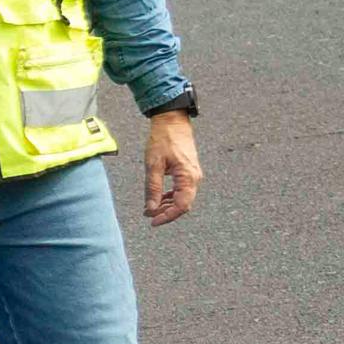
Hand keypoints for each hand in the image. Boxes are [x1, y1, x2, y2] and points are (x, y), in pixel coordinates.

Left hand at [143, 107, 203, 225]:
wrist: (172, 121)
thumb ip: (153, 188)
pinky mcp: (188, 171)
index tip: (152, 221)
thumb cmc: (163, 140)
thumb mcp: (153, 165)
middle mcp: (194, 178)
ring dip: (168, 205)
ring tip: (151, 208)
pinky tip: (159, 198)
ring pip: (182, 198)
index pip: (181, 206)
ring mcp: (193, 175)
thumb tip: (151, 209)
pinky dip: (171, 196)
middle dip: (166, 213)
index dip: (167, 217)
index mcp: (188, 177)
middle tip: (148, 215)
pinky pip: (182, 190)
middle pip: (183, 204)